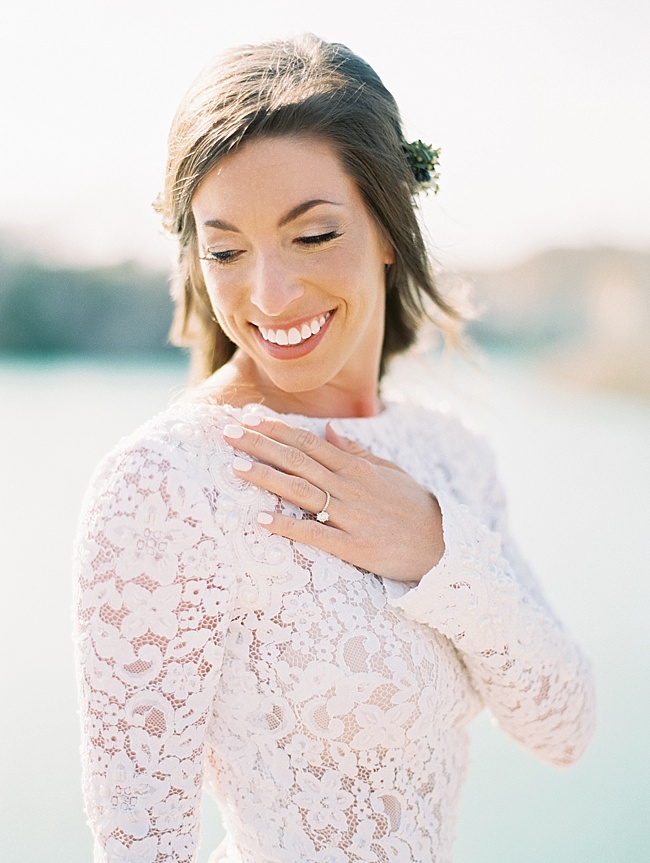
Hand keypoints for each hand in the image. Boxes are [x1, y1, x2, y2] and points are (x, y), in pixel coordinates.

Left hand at [223, 415, 444, 581]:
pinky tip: (262, 519)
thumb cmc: (414, 506)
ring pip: (301, 491)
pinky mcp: (352, 546)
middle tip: (227, 433)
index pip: (308, 441)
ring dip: (267, 478)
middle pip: (297, 460)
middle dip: (260, 445)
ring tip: (236, 468)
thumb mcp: (390, 471)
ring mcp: (350, 516)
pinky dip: (287, 526)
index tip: (249, 417)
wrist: (442, 544)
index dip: (277, 429)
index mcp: (356, 466)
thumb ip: (357, 451)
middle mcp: (349, 486)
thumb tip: (329, 431)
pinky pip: (314, 534)